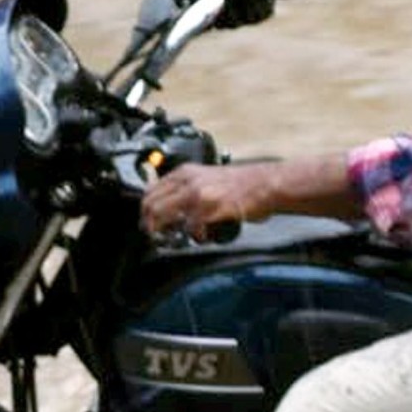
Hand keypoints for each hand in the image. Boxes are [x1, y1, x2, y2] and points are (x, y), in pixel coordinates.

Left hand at [139, 160, 271, 238]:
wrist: (265, 184)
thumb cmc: (241, 184)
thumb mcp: (206, 177)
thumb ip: (186, 188)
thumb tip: (168, 208)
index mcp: (185, 172)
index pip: (150, 191)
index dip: (145, 212)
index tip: (148, 224)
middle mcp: (189, 181)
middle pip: (151, 205)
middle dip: (150, 225)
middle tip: (156, 236)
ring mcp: (199, 194)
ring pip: (164, 216)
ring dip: (167, 232)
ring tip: (177, 239)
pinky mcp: (212, 208)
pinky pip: (192, 228)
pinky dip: (195, 237)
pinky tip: (203, 237)